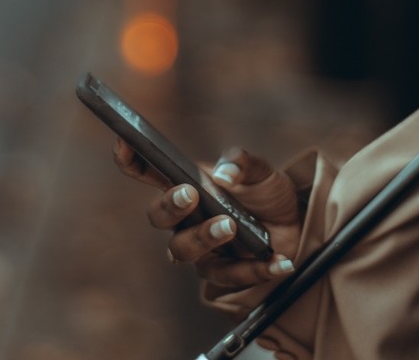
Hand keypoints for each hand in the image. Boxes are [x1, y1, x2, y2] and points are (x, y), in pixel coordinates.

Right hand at [113, 138, 305, 287]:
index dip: (131, 160)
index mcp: (187, 186)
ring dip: (203, 237)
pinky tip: (278, 261)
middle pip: (158, 217)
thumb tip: (225, 173)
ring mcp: (201, 248)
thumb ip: (244, 164)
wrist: (295, 225)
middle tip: (190, 194)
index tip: (124, 143)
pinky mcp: (223, 272)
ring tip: (230, 226)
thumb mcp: (261, 172)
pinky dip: (255, 269)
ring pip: (182, 251)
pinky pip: (230, 275)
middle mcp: (185, 219)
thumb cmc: (266, 194)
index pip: (149, 173)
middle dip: (170, 206)